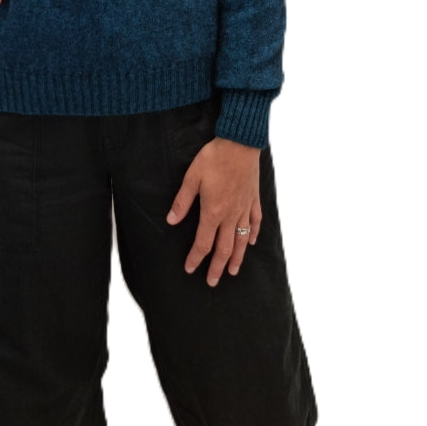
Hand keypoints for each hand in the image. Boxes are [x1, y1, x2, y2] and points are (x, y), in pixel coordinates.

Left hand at [166, 137, 260, 285]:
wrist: (239, 144)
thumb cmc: (214, 158)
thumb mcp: (192, 178)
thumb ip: (182, 201)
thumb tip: (171, 221)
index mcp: (213, 211)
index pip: (203, 242)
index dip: (196, 257)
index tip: (190, 269)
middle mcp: (230, 215)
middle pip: (224, 248)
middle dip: (217, 267)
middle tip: (213, 282)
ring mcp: (244, 208)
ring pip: (242, 240)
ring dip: (237, 257)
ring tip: (233, 271)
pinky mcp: (253, 199)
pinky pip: (255, 222)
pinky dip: (253, 234)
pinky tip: (252, 242)